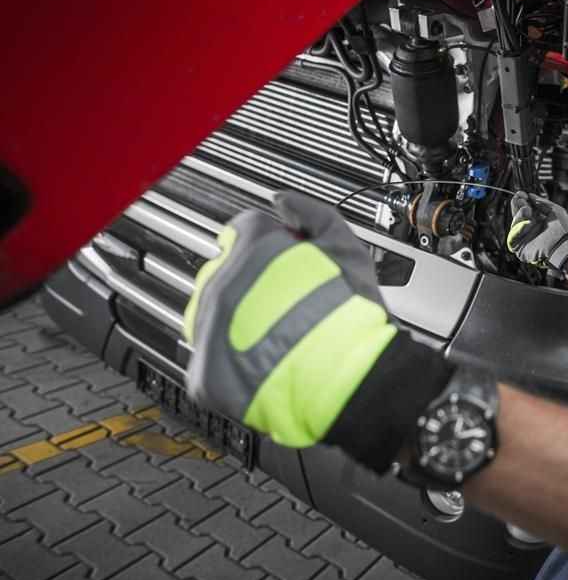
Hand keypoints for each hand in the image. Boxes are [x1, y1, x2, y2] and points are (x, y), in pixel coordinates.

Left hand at [183, 191, 452, 472]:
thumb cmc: (349, 314)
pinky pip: (212, 358)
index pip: (244, 230)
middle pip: (228, 273)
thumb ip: (311, 212)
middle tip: (289, 302)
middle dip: (254, 283)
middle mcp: (221, 283)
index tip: (286, 261)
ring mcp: (208, 328)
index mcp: (250, 248)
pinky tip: (264, 360)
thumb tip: (284, 202)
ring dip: (240, 320)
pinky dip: (234, 361)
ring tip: (279, 334)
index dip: (271, 244)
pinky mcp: (205, 371)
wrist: (347, 376)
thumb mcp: (345, 244)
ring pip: (214, 314)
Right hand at [506, 192, 567, 273]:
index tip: (521, 194)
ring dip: (519, 215)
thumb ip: (542, 202)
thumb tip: (531, 196)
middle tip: (519, 198)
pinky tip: (527, 223)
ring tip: (527, 209)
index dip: (522, 201)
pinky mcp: (520, 248)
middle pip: (518, 216)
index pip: (526, 209)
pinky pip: (512, 237)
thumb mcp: (555, 210)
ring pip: (514, 224)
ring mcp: (525, 238)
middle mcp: (531, 229)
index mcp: (539, 221)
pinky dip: (518, 228)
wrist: (566, 245)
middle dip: (518, 205)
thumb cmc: (564, 231)